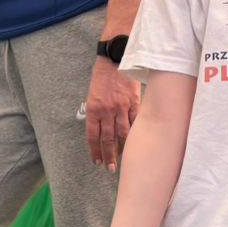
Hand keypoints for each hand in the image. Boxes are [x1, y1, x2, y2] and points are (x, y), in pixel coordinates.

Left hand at [85, 57, 139, 171]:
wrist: (115, 58)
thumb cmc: (102, 76)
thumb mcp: (92, 94)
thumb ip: (95, 112)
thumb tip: (99, 130)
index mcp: (93, 109)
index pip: (92, 135)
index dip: (94, 150)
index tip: (96, 161)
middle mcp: (106, 111)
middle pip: (107, 139)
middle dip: (108, 156)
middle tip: (110, 168)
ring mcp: (121, 107)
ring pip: (122, 134)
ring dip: (122, 149)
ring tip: (123, 160)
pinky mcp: (134, 102)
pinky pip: (135, 122)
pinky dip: (135, 134)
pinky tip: (135, 143)